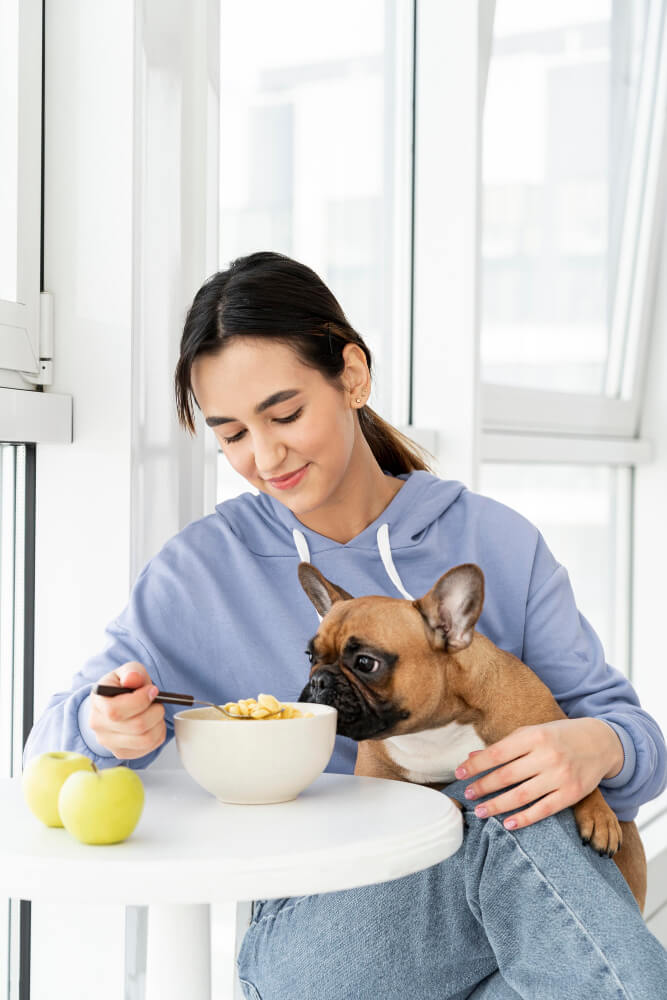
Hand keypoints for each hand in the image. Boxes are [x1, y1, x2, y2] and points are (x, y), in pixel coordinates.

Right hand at [89, 661, 165, 759]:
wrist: (114, 703)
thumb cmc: (121, 687)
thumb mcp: (126, 671)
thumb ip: (132, 672)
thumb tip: (132, 679)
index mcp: (97, 702)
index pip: (116, 711)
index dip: (141, 700)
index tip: (152, 691)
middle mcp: (99, 725)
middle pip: (136, 726)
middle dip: (155, 711)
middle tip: (156, 702)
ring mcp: (108, 742)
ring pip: (145, 740)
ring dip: (158, 724)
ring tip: (155, 713)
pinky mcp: (121, 752)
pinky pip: (149, 748)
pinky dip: (158, 735)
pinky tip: (153, 724)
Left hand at [454, 718, 623, 830]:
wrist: (600, 742)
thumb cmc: (558, 736)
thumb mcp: (532, 733)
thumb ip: (504, 746)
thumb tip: (472, 758)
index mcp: (534, 736)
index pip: (497, 753)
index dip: (476, 765)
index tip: (458, 774)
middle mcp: (547, 755)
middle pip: (507, 776)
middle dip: (483, 787)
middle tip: (467, 795)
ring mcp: (561, 776)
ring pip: (522, 796)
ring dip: (497, 806)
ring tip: (480, 812)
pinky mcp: (572, 794)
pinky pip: (543, 810)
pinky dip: (524, 819)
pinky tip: (507, 823)